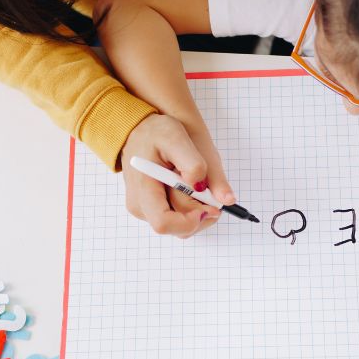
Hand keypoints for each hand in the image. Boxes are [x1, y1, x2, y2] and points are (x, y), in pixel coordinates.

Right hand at [121, 114, 235, 237]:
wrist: (139, 129)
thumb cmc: (154, 132)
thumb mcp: (176, 138)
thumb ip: (194, 165)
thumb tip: (219, 196)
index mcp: (143, 190)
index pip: (164, 223)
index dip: (191, 221)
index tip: (211, 206)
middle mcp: (141, 206)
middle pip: (178, 229)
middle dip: (202, 214)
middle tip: (213, 191)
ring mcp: (146, 210)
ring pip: (181, 227)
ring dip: (199, 211)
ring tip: (200, 184)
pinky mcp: (152, 209)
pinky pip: (179, 219)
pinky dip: (193, 208)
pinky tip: (193, 189)